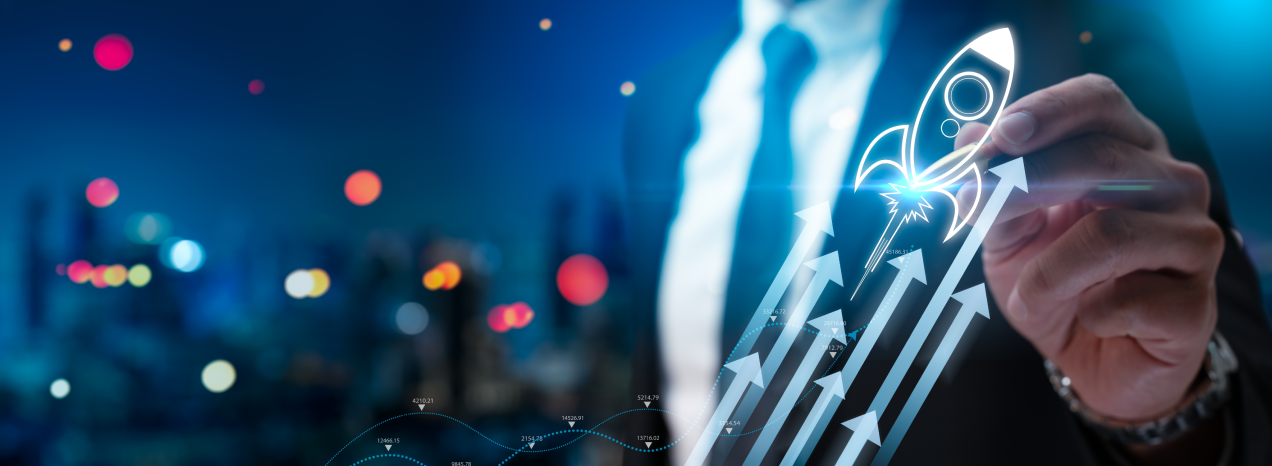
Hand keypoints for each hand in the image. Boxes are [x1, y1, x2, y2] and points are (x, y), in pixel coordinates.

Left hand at [955, 74, 1222, 424]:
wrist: (1090, 356)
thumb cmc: (1054, 282)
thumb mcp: (1006, 233)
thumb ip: (991, 186)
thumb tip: (968, 137)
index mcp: (1126, 148)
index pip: (1099, 101)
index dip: (1049, 110)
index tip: (1000, 134)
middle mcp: (1171, 182)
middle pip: (1102, 157)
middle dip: (1024, 183)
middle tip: (977, 210)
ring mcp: (1193, 239)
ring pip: (1110, 233)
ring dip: (1047, 271)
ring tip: (1031, 294)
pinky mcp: (1196, 303)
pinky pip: (1128, 300)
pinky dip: (1089, 313)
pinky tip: (1091, 319)